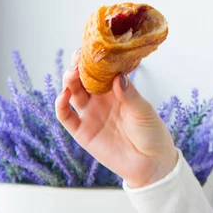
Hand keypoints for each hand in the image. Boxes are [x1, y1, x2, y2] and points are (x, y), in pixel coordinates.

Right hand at [55, 48, 177, 187]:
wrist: (151, 163)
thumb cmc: (152, 133)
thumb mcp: (144, 111)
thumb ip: (130, 95)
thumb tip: (117, 77)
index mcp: (118, 90)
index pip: (102, 70)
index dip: (95, 60)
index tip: (92, 49)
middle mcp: (102, 100)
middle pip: (84, 78)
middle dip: (79, 67)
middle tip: (78, 59)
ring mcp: (91, 114)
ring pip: (73, 93)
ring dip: (69, 81)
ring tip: (72, 74)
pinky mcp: (83, 132)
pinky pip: (66, 117)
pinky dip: (61, 105)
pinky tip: (63, 95)